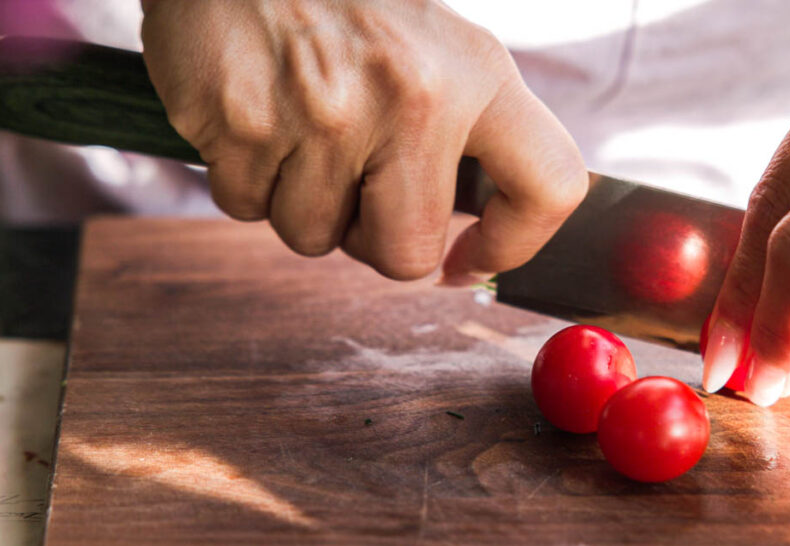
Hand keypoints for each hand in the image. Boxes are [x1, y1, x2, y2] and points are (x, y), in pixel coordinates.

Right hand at [140, 0, 586, 281]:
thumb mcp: (436, 43)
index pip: (547, 186)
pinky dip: (247, 179)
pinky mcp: (241, 122)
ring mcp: (321, 114)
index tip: (473, 258)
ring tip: (299, 128)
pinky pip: (245, 207)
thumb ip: (468, 127)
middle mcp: (409, 96)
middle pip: (404, 254)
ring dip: (303, 203)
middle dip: (374, 239)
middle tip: (356, 189)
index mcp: (475, 72)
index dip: (514, 245)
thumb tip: (470, 231)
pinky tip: (255, 117)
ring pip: (313, 237)